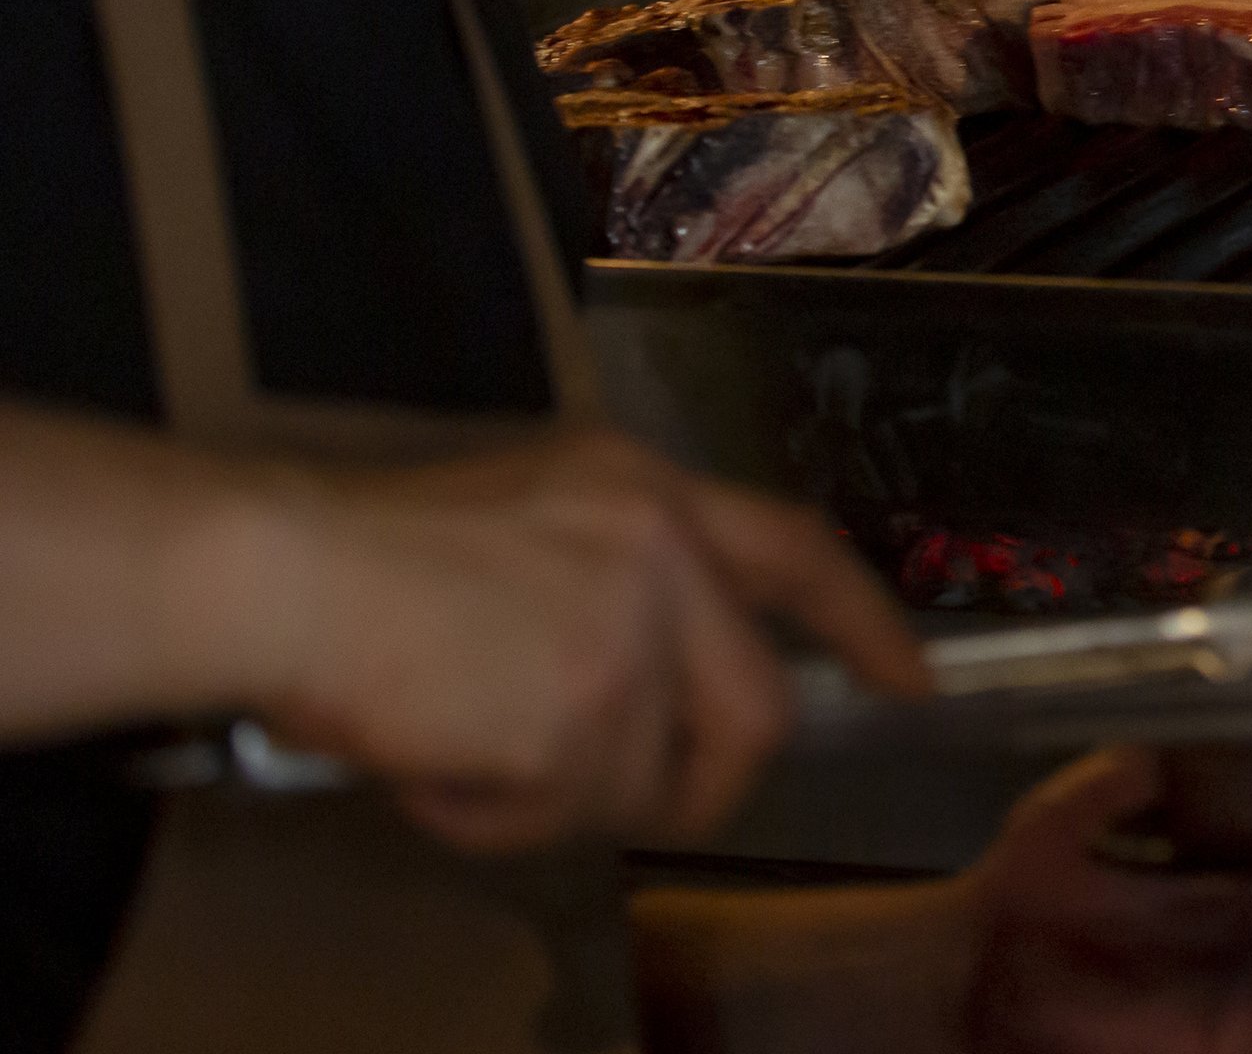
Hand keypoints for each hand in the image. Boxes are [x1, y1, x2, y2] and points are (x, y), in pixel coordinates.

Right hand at [199, 428, 927, 852]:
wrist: (283, 570)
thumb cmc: (366, 552)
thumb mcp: (530, 515)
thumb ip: (617, 578)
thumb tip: (652, 690)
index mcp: (651, 492)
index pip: (799, 552)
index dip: (864, 623)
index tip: (910, 680)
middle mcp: (665, 552)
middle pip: (754, 714)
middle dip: (699, 781)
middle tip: (624, 798)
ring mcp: (633, 635)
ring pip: (645, 782)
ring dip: (557, 800)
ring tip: (464, 757)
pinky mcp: (584, 714)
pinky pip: (562, 815)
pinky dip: (492, 818)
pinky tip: (434, 768)